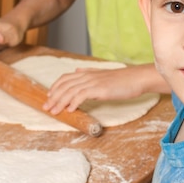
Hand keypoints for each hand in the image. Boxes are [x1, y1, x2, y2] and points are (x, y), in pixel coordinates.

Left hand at [42, 65, 157, 114]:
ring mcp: (93, 82)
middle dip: (54, 97)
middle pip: (65, 86)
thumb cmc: (122, 79)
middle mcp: (87, 76)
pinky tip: (70, 110)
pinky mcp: (99, 89)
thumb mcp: (103, 74)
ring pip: (70, 91)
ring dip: (60, 102)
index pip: (65, 78)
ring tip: (55, 111)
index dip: (55, 87)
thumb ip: (89, 72)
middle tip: (47, 108)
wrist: (136, 79)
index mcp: (87, 73)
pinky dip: (73, 103)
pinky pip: (81, 95)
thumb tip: (77, 71)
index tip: (49, 97)